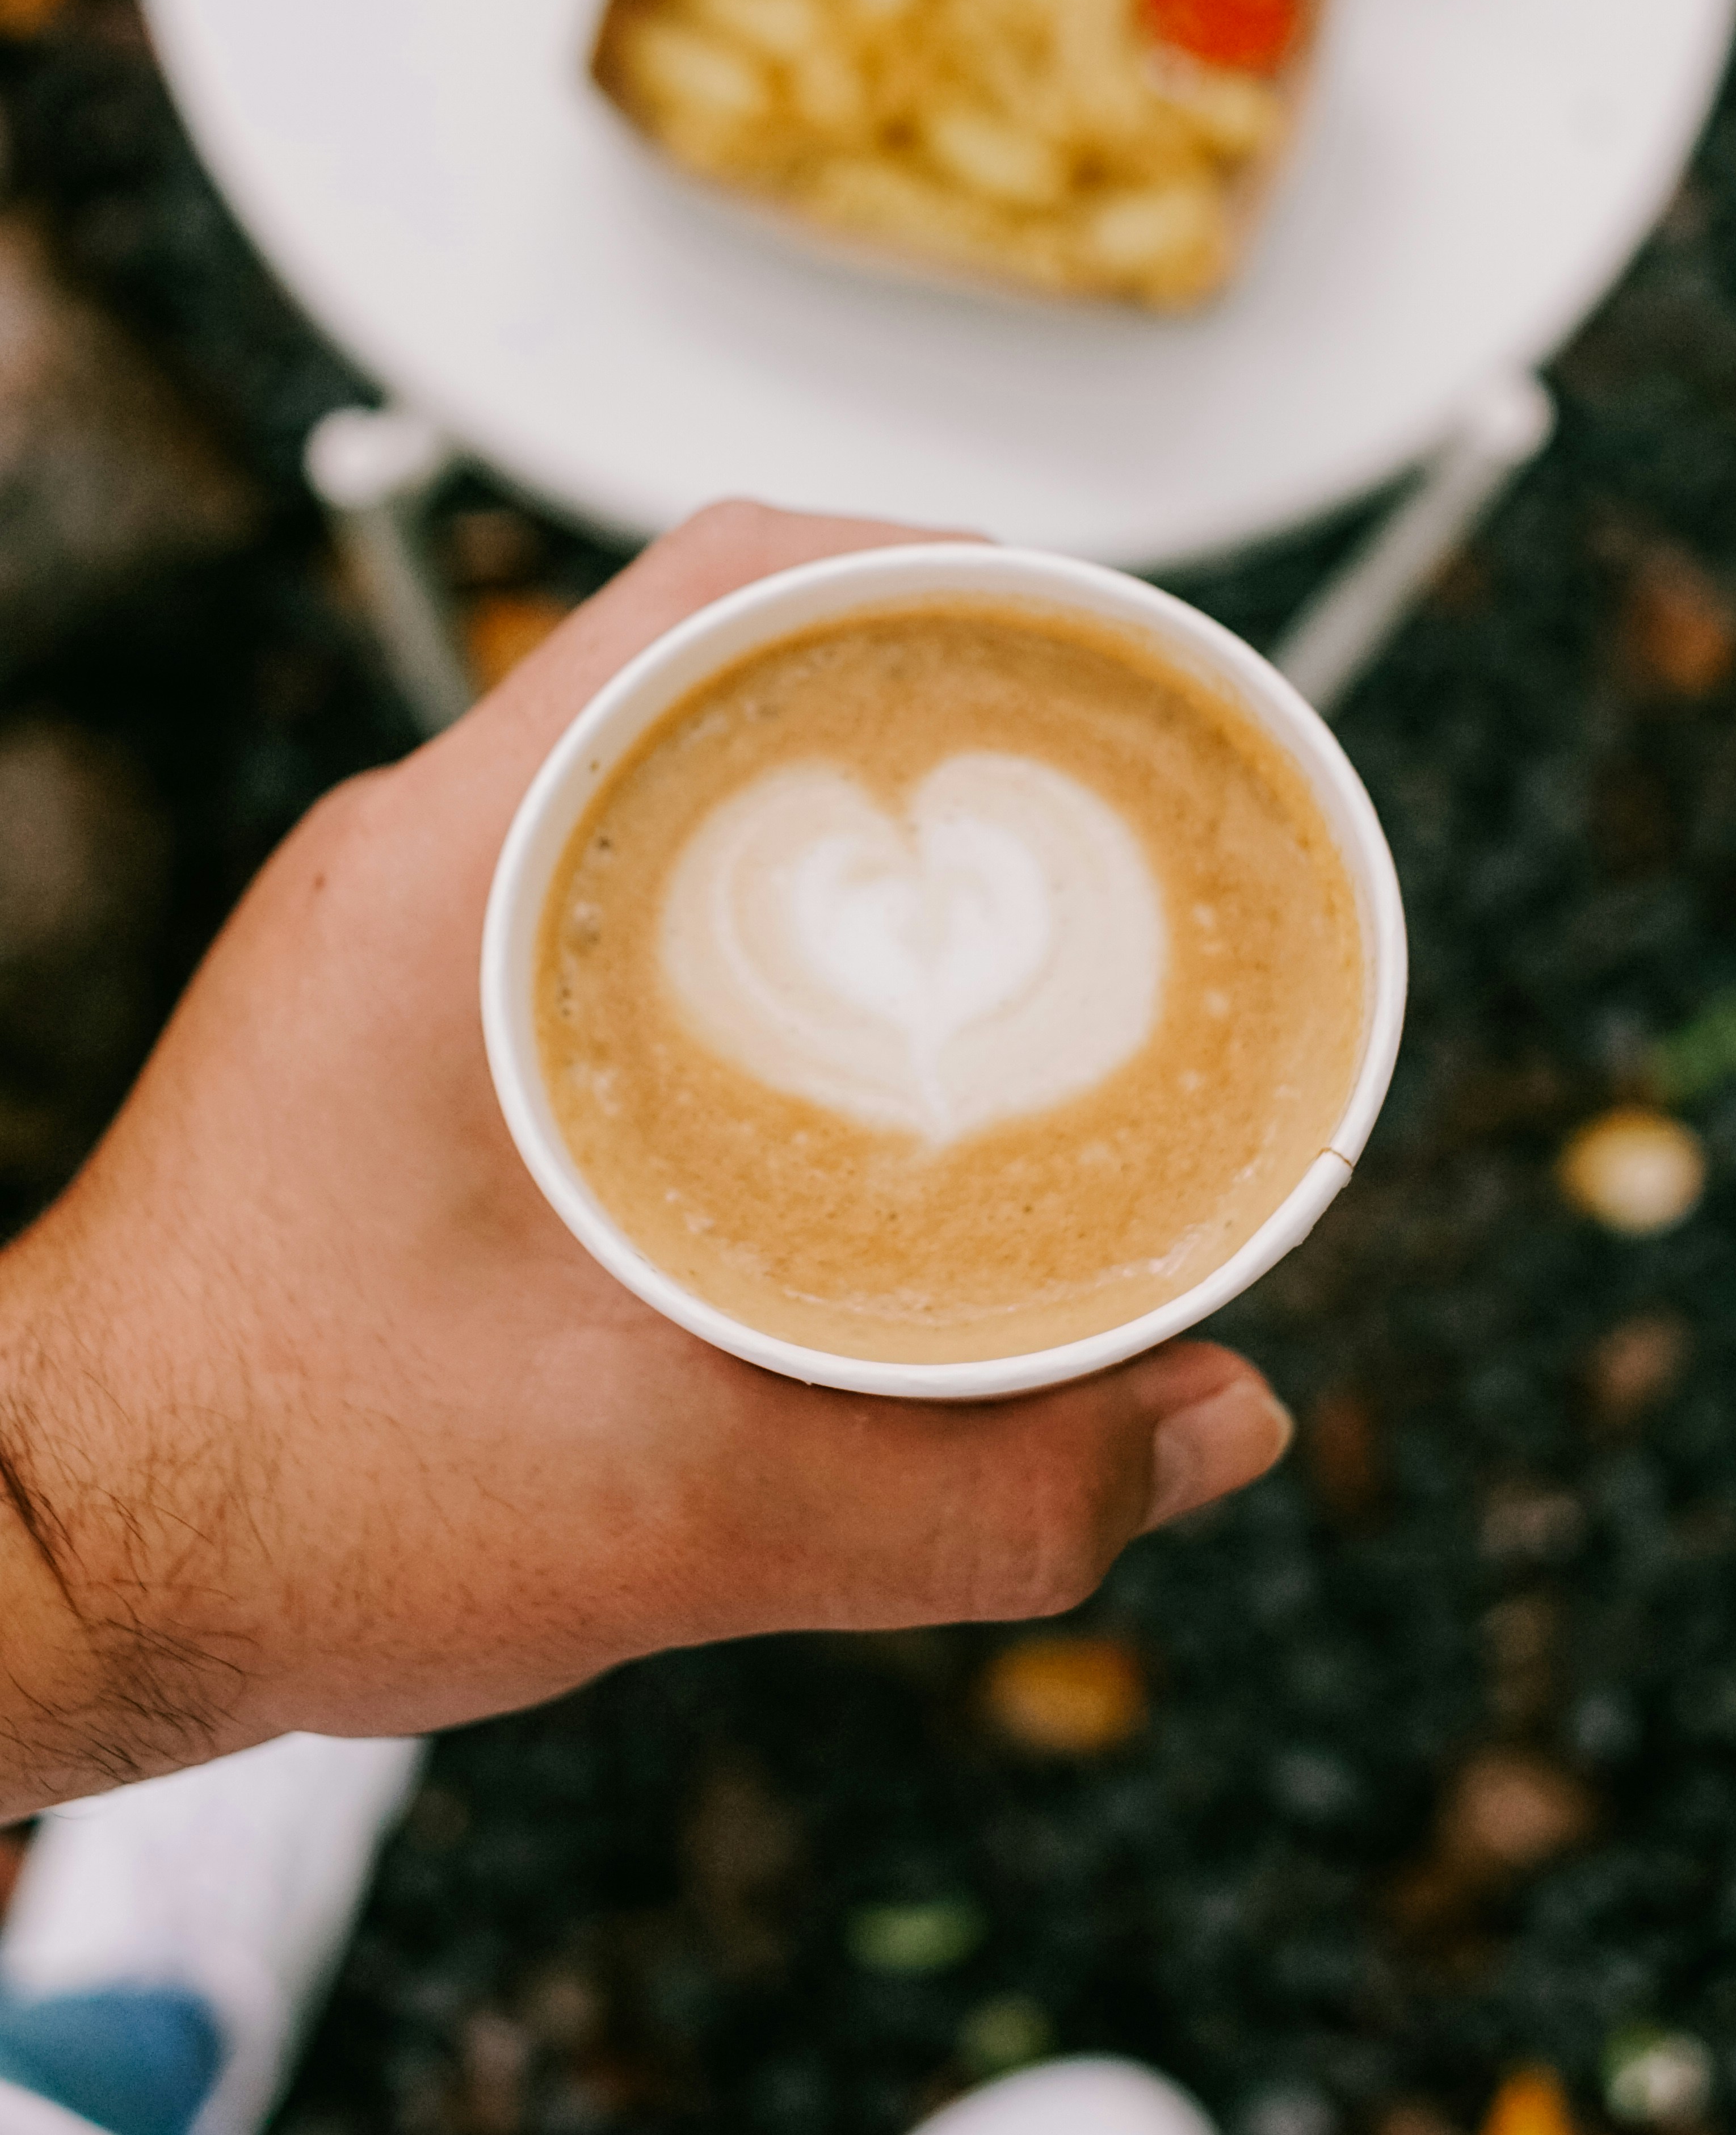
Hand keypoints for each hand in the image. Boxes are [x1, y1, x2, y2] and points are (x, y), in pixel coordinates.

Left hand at [0, 503, 1289, 1817]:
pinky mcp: (411, 1026)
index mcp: (458, 878)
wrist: (46, 1567)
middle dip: (939, 690)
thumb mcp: (675, 1516)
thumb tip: (1220, 1421)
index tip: (1104, 642)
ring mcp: (408, 935)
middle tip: (1113, 783)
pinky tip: (876, 1043)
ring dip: (852, 812)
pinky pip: (627, 892)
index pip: (725, 584)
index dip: (945, 567)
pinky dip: (773, 922)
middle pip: (725, 658)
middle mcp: (424, 862)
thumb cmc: (270, 1502)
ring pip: (678, 782)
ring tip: (1030, 896)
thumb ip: (978, 1494)